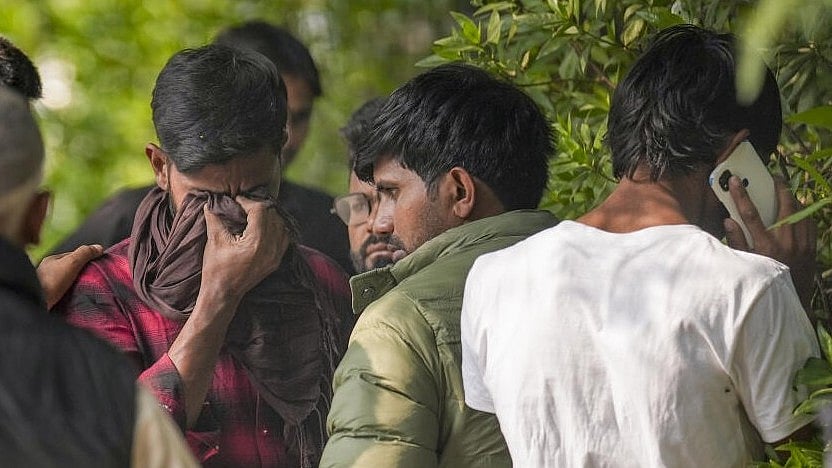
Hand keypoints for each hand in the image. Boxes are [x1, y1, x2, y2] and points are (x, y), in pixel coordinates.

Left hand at [37, 244, 103, 309]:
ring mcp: (47, 285)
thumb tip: (98, 247)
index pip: (72, 256)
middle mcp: (47, 271)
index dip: (85, 259)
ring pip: (66, 283)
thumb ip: (84, 254)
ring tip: (88, 290)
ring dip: (76, 286)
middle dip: (81, 274)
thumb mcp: (71, 263)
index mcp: (51, 260)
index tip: (97, 266)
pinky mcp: (48, 299)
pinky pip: (64, 294)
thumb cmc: (52, 281)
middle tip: (95, 280)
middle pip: (69, 270)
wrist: (36, 304)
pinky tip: (78, 299)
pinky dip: (71, 296)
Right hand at [200, 196, 289, 302]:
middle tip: (244, 206)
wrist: (223, 294)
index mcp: (256, 242)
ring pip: (281, 225)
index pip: (260, 210)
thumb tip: (210, 202)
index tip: (235, 201)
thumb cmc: (216, 269)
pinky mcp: (276, 261)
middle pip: (272, 215)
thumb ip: (214, 218)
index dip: (247, 201)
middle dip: (258, 207)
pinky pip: (284, 238)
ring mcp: (276, 256)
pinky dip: (276, 228)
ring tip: (253, 215)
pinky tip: (263, 227)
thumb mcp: (215, 241)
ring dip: (269, 216)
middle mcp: (270, 248)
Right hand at [725, 175, 816, 308]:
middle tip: (773, 176)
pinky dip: (804, 213)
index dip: (741, 194)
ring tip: (785, 190)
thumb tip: (729, 220)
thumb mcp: (745, 263)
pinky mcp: (812, 247)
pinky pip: (810, 223)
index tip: (736, 180)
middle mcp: (785, 241)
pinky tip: (798, 210)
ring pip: (800, 211)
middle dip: (778, 187)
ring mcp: (802, 243)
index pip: (750, 213)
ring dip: (792, 198)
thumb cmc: (762, 282)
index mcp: (765, 245)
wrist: (791, 300)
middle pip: (784, 204)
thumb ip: (736, 241)